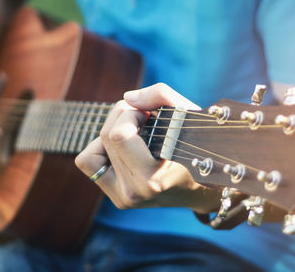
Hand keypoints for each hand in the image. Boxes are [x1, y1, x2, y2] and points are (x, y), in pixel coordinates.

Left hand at [75, 83, 220, 212]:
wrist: (206, 186)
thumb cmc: (197, 145)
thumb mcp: (187, 114)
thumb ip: (160, 95)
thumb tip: (126, 98)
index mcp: (152, 179)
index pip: (119, 135)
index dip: (132, 114)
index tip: (150, 115)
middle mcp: (134, 193)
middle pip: (106, 137)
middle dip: (123, 117)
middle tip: (146, 119)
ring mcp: (124, 199)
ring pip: (92, 149)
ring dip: (113, 131)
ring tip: (136, 135)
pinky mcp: (117, 198)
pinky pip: (88, 162)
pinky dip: (100, 149)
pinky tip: (123, 149)